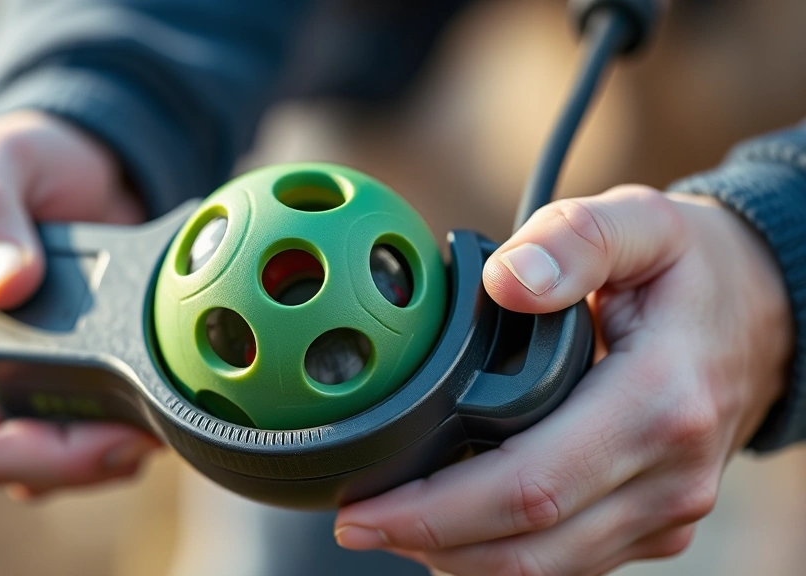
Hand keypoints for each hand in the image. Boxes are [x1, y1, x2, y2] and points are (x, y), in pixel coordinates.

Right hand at [0, 111, 158, 499]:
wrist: (85, 167)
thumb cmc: (29, 162)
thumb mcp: (0, 159)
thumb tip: (3, 283)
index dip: (53, 457)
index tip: (123, 434)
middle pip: (26, 472)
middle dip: (92, 465)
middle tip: (157, 432)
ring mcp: (10, 397)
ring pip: (59, 472)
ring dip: (115, 456)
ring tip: (164, 411)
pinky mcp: (55, 395)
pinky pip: (86, 448)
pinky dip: (126, 436)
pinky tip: (160, 405)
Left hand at [334, 186, 792, 574]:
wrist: (765, 311)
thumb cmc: (689, 266)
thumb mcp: (640, 222)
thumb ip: (573, 241)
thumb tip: (505, 284)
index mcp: (658, 403)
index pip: (529, 486)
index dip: (436, 510)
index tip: (364, 510)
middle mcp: (669, 475)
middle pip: (529, 546)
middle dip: (430, 544)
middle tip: (356, 525)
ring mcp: (668, 511)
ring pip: (547, 569)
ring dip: (460, 558)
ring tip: (393, 526)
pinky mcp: (658, 523)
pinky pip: (571, 561)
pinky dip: (504, 554)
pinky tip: (453, 527)